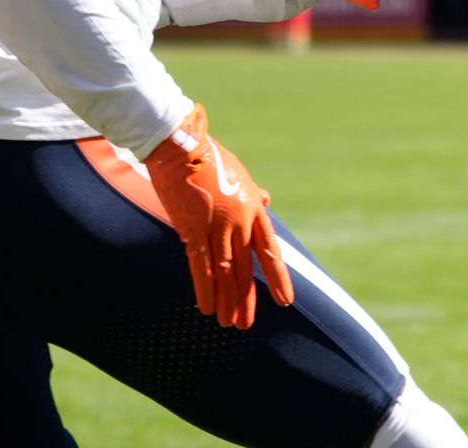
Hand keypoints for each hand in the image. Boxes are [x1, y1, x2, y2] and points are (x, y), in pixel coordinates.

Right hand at [142, 107, 292, 329]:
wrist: (182, 143)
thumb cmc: (208, 156)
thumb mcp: (239, 173)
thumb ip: (252, 193)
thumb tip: (266, 200)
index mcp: (252, 208)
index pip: (270, 250)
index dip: (278, 277)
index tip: (285, 299)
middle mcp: (238, 220)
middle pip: (246, 268)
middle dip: (246, 298)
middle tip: (246, 324)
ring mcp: (216, 225)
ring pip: (225, 272)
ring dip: (227, 300)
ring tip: (230, 324)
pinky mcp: (191, 228)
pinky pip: (200, 266)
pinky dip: (204, 289)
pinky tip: (206, 308)